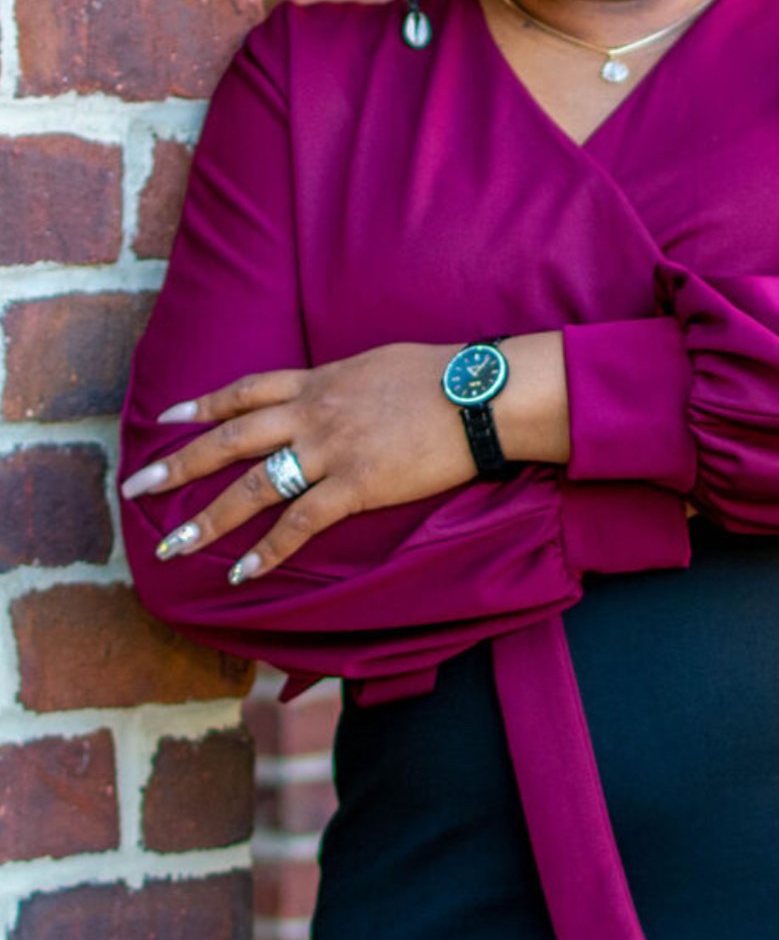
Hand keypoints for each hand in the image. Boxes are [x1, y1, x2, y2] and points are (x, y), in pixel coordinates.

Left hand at [122, 342, 479, 584]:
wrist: (480, 393)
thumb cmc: (443, 377)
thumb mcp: (379, 366)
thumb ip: (347, 384)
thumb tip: (338, 393)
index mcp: (319, 381)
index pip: (246, 391)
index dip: (203, 406)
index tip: (168, 421)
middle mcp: (313, 412)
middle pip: (230, 439)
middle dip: (179, 466)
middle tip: (136, 489)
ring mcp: (331, 449)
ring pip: (254, 485)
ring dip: (209, 519)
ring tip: (173, 546)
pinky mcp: (357, 484)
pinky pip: (301, 523)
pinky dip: (268, 551)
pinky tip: (242, 573)